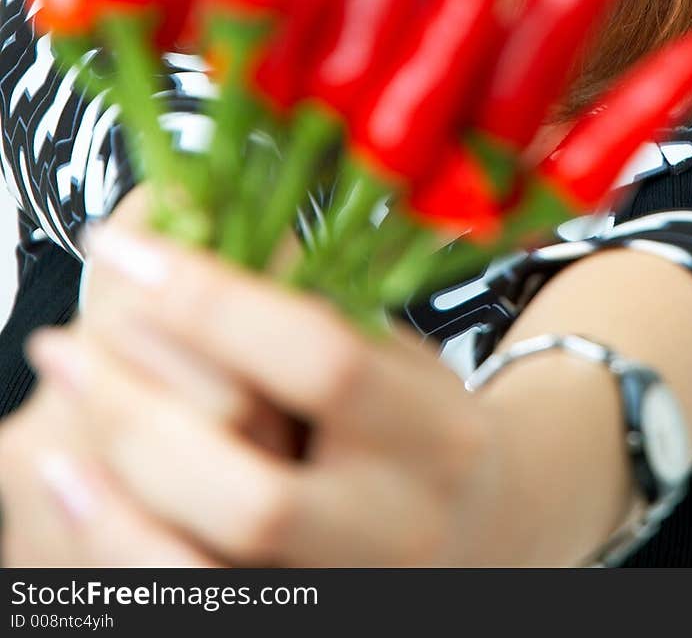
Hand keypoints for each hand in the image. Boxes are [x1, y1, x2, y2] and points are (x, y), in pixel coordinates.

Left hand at [16, 218, 514, 566]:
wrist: (489, 534)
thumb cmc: (418, 425)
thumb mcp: (391, 350)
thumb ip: (300, 310)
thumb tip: (170, 236)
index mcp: (434, 435)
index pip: (320, 361)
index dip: (210, 303)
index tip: (123, 246)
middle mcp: (400, 532)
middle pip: (259, 498)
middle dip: (142, 415)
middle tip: (65, 344)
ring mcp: (350, 599)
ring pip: (213, 575)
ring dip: (112, 494)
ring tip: (59, 412)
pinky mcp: (303, 626)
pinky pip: (192, 605)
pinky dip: (118, 548)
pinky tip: (75, 484)